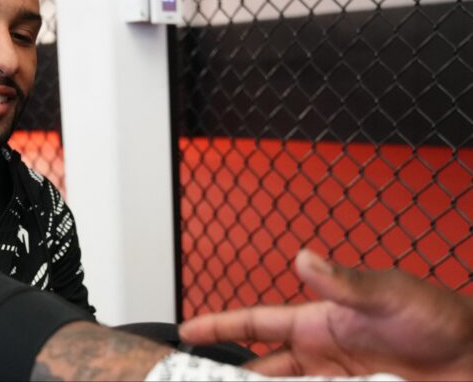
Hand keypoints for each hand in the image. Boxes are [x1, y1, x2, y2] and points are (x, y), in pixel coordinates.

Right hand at [178, 249, 472, 380]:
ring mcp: (335, 381)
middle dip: (228, 372)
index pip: (256, 323)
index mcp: (318, 321)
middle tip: (200, 378)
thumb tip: (303, 258)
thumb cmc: (440, 318)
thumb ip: (345, 282)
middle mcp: (320, 353)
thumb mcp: (390, 294)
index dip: (219, 325)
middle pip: (260, 367)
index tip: (187, 332)